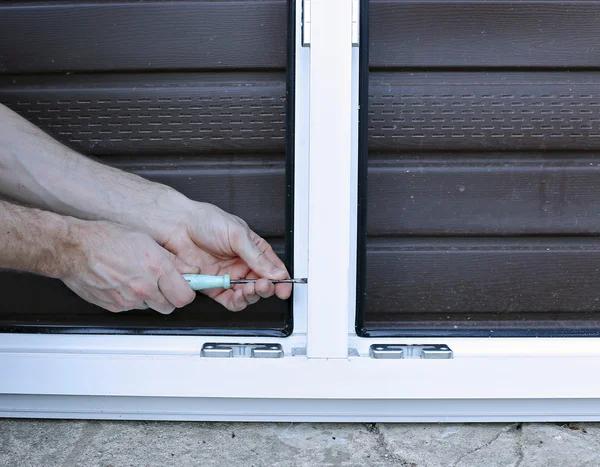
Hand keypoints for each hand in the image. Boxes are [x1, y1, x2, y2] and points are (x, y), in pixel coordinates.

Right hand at [61, 220, 196, 313]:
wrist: (74, 248)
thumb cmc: (105, 238)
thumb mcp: (146, 239)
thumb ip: (170, 259)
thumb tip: (189, 269)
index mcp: (155, 268)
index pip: (185, 296)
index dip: (187, 292)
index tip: (186, 287)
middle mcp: (143, 287)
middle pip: (169, 306)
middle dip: (170, 296)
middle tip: (163, 283)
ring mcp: (128, 299)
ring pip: (150, 307)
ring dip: (150, 297)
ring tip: (139, 278)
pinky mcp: (114, 306)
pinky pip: (132, 307)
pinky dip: (132, 299)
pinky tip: (125, 283)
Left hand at [157, 201, 291, 311]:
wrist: (179, 225)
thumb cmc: (206, 221)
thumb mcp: (238, 235)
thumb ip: (257, 257)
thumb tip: (276, 272)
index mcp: (252, 249)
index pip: (272, 268)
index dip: (280, 280)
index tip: (284, 288)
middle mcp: (241, 264)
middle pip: (261, 284)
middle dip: (266, 288)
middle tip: (263, 285)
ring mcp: (227, 276)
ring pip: (246, 295)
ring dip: (251, 296)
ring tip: (250, 289)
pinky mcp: (213, 286)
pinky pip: (229, 300)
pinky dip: (236, 302)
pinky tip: (238, 296)